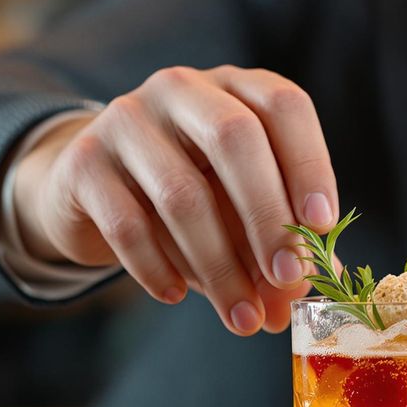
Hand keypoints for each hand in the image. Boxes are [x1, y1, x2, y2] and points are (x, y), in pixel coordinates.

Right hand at [7, 65, 336, 335]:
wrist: (94, 188)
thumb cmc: (194, 193)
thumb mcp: (242, 211)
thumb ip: (278, 244)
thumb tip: (299, 296)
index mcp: (237, 88)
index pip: (284, 106)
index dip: (309, 164)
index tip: (322, 227)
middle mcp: (183, 89)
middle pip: (234, 139)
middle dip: (267, 217)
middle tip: (287, 280)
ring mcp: (127, 119)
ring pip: (182, 193)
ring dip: (220, 266)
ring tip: (243, 318)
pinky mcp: (83, 162)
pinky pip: (127, 224)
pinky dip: (158, 268)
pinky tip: (177, 296)